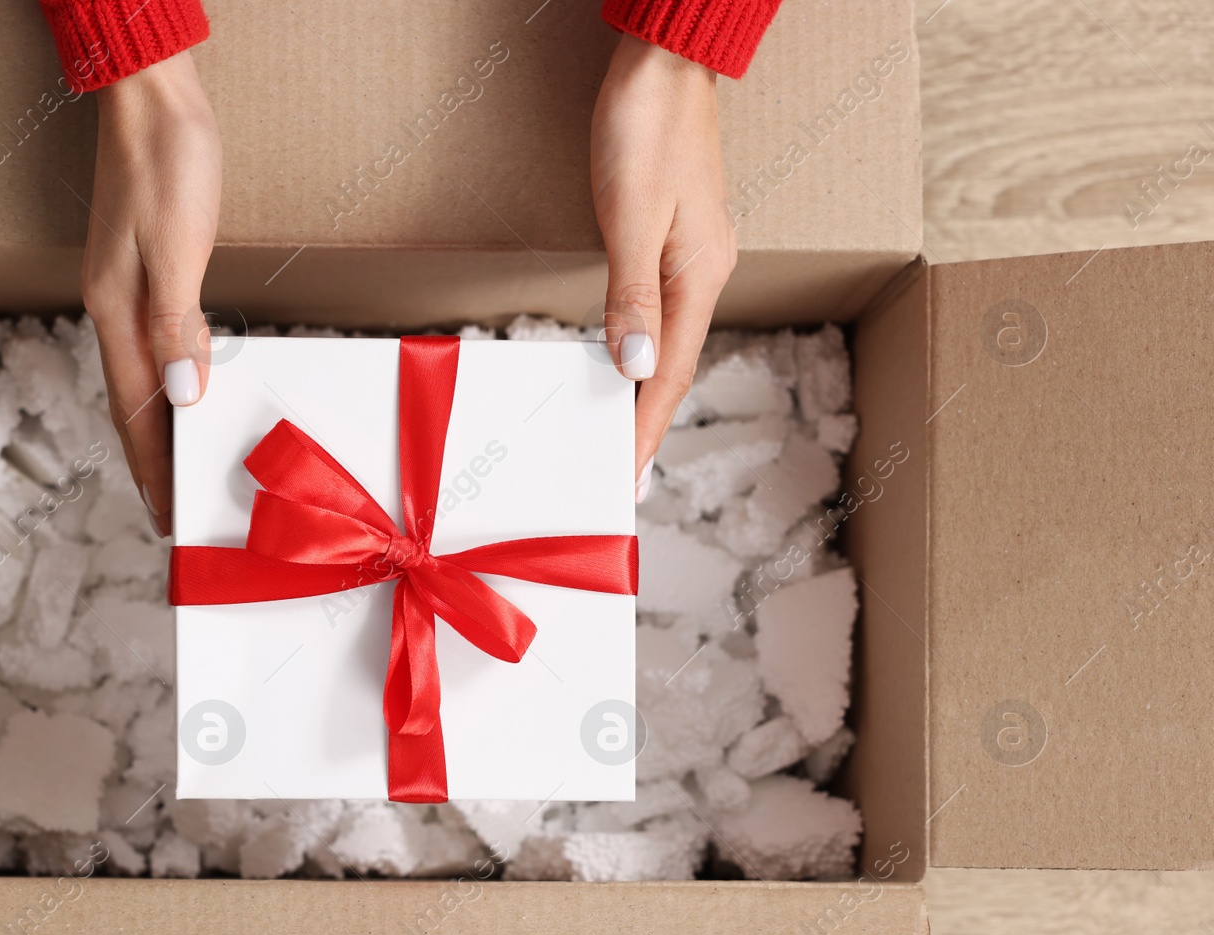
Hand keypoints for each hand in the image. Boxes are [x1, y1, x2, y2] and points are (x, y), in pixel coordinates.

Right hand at [83, 52, 221, 537]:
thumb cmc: (164, 163)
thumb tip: (177, 394)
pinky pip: (157, 339)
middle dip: (149, 455)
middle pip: (132, 398)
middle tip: (169, 503)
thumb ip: (174, 323)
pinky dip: (169, 374)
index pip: (132, 406)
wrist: (151, 97)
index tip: (161, 510)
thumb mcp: (174, 246)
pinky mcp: (145, 265)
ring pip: (143, 371)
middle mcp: (113, 304)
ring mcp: (126, 285)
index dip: (148, 462)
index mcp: (114, 308)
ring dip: (158, 420)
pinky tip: (182, 385)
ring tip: (176, 462)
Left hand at [591, 34, 736, 501]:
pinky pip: (661, 312)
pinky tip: (631, 360)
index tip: (627, 478)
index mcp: (699, 276)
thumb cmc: (646, 127)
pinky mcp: (676, 235)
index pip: (672, 374)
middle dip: (649, 422)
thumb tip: (637, 368)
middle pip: (677, 366)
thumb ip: (633, 295)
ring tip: (626, 434)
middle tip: (624, 473)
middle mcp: (705, 272)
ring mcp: (694, 255)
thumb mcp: (633, 215)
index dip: (647, 428)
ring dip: (649, 390)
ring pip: (671, 341)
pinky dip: (645, 349)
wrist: (663, 62)